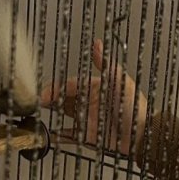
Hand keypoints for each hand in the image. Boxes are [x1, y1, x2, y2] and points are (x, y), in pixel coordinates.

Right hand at [41, 39, 148, 157]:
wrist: (143, 134)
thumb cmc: (134, 106)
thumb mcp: (119, 81)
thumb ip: (106, 63)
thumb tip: (97, 42)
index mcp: (96, 88)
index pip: (70, 85)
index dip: (56, 88)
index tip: (45, 94)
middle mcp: (89, 102)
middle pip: (64, 99)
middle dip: (49, 99)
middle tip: (35, 103)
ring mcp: (87, 120)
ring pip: (63, 115)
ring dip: (51, 115)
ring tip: (36, 116)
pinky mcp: (87, 137)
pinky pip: (68, 136)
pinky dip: (56, 136)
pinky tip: (46, 135)